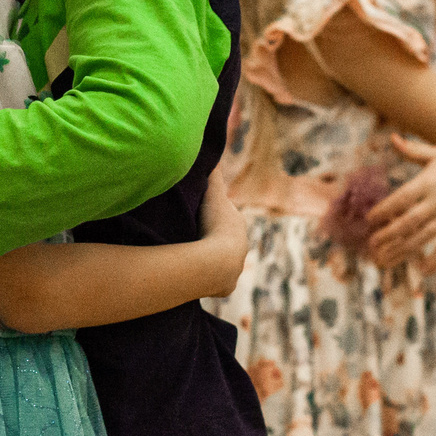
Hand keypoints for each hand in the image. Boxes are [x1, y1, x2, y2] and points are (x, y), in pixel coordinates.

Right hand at [196, 184, 249, 298]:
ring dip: (210, 260)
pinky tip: (198, 277)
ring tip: (194, 259)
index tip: (201, 215)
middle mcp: (241, 248)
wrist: (217, 260)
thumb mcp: (212, 194)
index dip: (214, 216)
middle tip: (195, 237)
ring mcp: (235, 269)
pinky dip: (208, 278)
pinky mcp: (227, 286)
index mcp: (238, 226)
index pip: (226, 218)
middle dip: (214, 239)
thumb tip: (210, 149)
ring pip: (222, 262)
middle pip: (226, 241)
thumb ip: (212, 173)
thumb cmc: (215, 225)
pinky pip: (216, 280)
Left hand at [367, 133, 435, 268]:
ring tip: (385, 259)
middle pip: (408, 222)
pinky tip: (421, 270)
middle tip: (372, 245)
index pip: (400, 199)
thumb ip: (413, 150)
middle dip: (388, 235)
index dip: (383, 210)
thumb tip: (393, 138)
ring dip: (402, 250)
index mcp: (429, 181)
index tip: (369, 220)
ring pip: (423, 237)